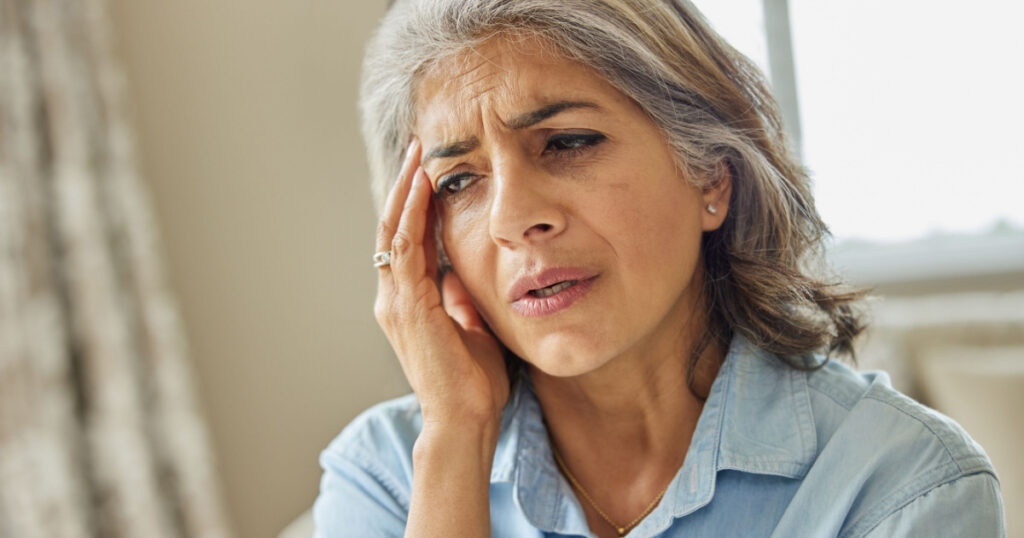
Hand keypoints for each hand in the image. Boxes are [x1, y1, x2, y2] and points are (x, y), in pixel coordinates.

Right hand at [374, 139, 509, 428]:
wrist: (465, 420)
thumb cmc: (474, 384)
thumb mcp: (473, 329)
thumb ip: (463, 302)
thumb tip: (461, 275)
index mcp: (408, 304)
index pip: (409, 242)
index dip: (417, 206)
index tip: (430, 171)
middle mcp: (394, 299)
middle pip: (394, 229)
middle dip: (406, 187)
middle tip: (418, 148)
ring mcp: (396, 302)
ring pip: (394, 232)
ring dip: (406, 191)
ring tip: (418, 155)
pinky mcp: (407, 306)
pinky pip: (405, 249)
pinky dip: (412, 215)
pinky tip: (423, 187)